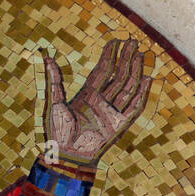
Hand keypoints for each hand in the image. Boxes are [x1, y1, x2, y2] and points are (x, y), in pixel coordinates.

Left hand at [41, 38, 151, 165]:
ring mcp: (112, 111)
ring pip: (127, 86)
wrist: (66, 154)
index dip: (109, 55)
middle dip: (125, 58)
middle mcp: (101, 101)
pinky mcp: (120, 124)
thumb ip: (54, 80)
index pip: (102, 70)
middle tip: (133, 41)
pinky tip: (147, 79)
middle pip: (117, 75)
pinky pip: (134, 106)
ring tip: (140, 54)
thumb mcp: (54, 102)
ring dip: (135, 71)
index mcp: (87, 94)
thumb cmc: (57, 131)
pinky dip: (142, 93)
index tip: (116, 41)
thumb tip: (46, 57)